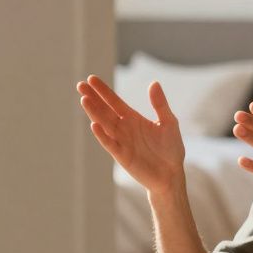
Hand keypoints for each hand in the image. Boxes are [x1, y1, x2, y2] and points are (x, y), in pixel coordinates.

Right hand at [76, 74, 184, 194]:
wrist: (171, 174)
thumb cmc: (171, 149)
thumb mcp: (169, 123)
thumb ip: (160, 104)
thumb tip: (154, 83)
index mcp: (133, 118)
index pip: (114, 101)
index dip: (103, 91)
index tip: (91, 78)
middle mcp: (124, 128)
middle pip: (104, 110)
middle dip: (93, 98)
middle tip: (80, 85)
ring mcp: (121, 141)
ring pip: (104, 124)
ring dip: (94, 112)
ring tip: (84, 99)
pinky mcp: (122, 156)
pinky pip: (110, 143)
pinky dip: (102, 135)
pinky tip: (94, 124)